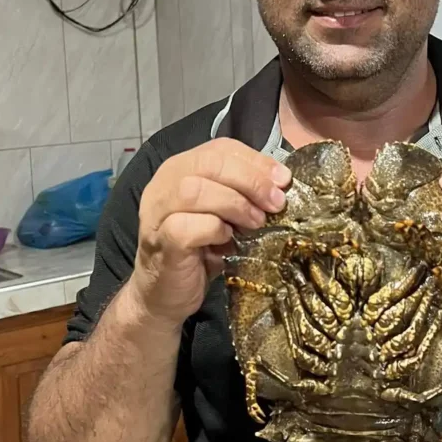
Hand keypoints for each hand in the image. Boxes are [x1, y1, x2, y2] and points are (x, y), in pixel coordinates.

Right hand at [130, 139, 290, 327]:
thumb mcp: (225, 214)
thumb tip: (280, 182)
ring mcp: (157, 212)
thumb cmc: (199, 250)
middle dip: (251, 180)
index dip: (255, 161)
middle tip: (276, 203)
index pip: (220, 148)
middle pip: (209, 163)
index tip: (283, 180)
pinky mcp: (160, 241)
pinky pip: (187, 226)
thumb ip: (243, 193)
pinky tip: (228, 240)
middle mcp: (164, 184)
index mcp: (180, 168)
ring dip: (235, 203)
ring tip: (257, 222)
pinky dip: (214, 229)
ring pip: (194, 190)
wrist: (164, 293)